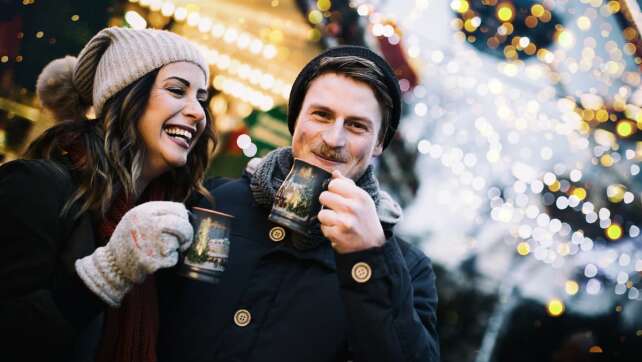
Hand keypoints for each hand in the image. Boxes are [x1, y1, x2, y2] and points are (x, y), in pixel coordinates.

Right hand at [75, 201, 192, 305]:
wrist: (112, 264)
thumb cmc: (129, 241)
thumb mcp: (137, 218)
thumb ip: (157, 214)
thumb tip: (185, 214)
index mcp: (144, 211)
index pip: (178, 209)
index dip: (184, 219)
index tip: (183, 225)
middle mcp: (148, 224)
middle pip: (182, 225)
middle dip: (187, 234)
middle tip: (184, 242)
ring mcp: (150, 242)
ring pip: (178, 242)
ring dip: (175, 248)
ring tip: (161, 250)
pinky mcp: (153, 260)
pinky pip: (173, 258)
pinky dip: (170, 261)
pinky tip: (157, 260)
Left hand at [317, 170, 384, 253]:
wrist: (372, 245)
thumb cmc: (365, 218)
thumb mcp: (362, 199)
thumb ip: (348, 185)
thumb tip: (334, 172)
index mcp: (359, 196)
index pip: (334, 184)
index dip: (333, 190)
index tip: (338, 197)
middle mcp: (353, 207)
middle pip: (323, 196)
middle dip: (327, 204)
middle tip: (336, 210)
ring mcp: (345, 222)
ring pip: (321, 213)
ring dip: (327, 219)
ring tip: (337, 222)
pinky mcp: (338, 235)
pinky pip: (323, 228)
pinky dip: (328, 230)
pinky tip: (338, 231)